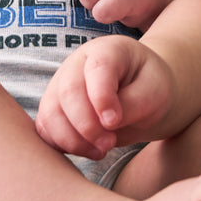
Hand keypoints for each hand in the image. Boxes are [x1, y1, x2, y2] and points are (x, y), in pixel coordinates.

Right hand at [36, 35, 172, 156]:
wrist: (142, 95)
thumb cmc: (150, 88)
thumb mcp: (154, 92)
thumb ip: (132, 104)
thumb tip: (106, 124)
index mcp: (108, 50)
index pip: (97, 68)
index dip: (102, 98)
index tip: (113, 123)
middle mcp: (78, 63)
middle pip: (69, 92)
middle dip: (87, 125)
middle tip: (109, 144)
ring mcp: (60, 84)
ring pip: (52, 113)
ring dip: (74, 140)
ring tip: (101, 150)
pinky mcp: (53, 107)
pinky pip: (45, 129)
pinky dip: (63, 145)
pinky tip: (87, 149)